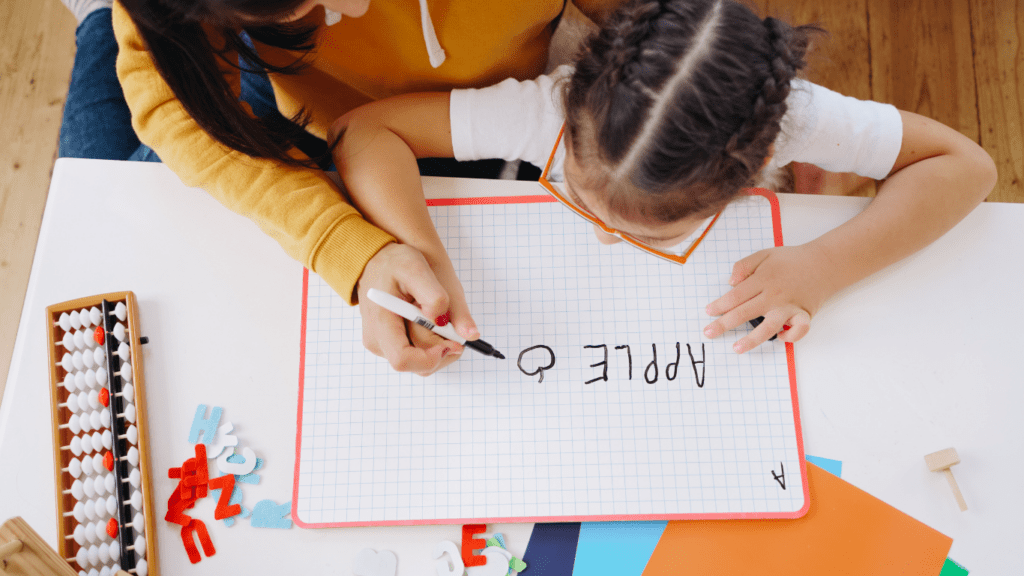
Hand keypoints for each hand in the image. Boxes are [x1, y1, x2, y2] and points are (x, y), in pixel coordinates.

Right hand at [357, 243, 478, 375]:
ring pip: (421, 363)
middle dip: (443, 348)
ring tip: (439, 316)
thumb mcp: (416, 268)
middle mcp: (378, 341)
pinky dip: (434, 342)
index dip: (432, 357)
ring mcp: (383, 345)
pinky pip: (419, 355)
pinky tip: (432, 321)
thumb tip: (461, 330)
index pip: (403, 360)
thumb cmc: (394, 262)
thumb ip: (436, 297)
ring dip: (440, 345)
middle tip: (452, 322)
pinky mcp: (390, 345)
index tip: (452, 342)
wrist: (377, 259)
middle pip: (419, 365)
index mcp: (380, 324)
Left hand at [703, 244, 837, 352]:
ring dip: (752, 339)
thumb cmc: (790, 261)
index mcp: (763, 279)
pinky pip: (798, 330)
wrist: (823, 263)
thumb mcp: (764, 255)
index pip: (736, 296)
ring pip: (768, 327)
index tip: (708, 312)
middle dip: (724, 324)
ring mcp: (790, 306)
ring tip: (736, 348)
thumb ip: (744, 266)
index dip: (720, 305)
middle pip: (745, 312)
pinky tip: (780, 337)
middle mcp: (775, 295)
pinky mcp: (804, 315)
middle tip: (709, 333)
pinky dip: (790, 337)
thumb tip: (730, 283)